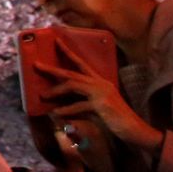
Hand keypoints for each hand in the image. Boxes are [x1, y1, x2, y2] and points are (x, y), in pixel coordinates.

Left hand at [37, 36, 161, 161]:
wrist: (136, 130)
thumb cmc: (116, 119)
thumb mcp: (98, 107)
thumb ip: (83, 102)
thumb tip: (62, 104)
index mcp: (100, 81)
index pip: (82, 63)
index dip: (68, 51)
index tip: (56, 41)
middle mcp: (100, 83)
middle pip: (71, 72)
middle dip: (52, 68)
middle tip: (36, 64)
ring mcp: (101, 92)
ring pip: (72, 85)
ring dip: (55, 90)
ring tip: (42, 95)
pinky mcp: (101, 104)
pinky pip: (78, 105)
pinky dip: (66, 110)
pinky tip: (57, 113)